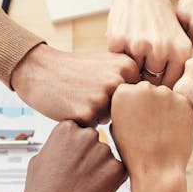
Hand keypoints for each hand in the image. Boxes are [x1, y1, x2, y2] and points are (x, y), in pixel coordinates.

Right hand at [0, 121, 127, 191]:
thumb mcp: (40, 158)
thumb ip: (58, 145)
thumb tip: (67, 143)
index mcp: (67, 128)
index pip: (81, 131)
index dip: (76, 150)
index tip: (70, 163)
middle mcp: (86, 135)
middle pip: (95, 143)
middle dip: (90, 158)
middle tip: (77, 178)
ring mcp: (103, 151)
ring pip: (107, 158)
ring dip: (100, 171)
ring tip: (82, 188)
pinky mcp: (116, 169)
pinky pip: (118, 172)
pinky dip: (110, 183)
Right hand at [10, 44, 139, 124]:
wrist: (40, 69)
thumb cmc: (74, 69)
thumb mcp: (106, 64)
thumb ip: (129, 78)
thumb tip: (152, 100)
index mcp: (127, 66)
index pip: (137, 97)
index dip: (121, 99)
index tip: (104, 89)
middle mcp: (119, 81)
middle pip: (126, 111)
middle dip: (111, 109)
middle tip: (88, 93)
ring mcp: (103, 97)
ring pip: (110, 121)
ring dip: (97, 116)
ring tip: (79, 98)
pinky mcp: (87, 113)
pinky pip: (93, 127)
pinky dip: (83, 121)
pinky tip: (71, 105)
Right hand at [107, 0, 192, 86]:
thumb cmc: (160, 20)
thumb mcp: (178, 40)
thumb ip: (176, 69)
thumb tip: (170, 103)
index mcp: (181, 51)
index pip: (171, 86)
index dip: (162, 86)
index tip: (157, 81)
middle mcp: (162, 49)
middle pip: (151, 84)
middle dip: (146, 78)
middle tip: (144, 66)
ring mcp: (139, 45)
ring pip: (133, 75)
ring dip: (131, 68)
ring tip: (135, 52)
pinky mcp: (118, 41)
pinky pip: (117, 63)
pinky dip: (118, 57)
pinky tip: (124, 42)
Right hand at [110, 82, 192, 182]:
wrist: (157, 168)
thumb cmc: (133, 152)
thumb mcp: (116, 126)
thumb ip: (123, 106)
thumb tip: (132, 98)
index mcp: (122, 92)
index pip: (129, 90)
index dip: (133, 107)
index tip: (136, 121)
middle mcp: (144, 87)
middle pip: (148, 90)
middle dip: (149, 103)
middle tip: (150, 126)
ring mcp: (165, 93)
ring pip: (165, 96)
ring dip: (164, 108)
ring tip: (161, 130)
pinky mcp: (183, 101)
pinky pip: (180, 103)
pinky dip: (178, 114)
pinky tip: (172, 130)